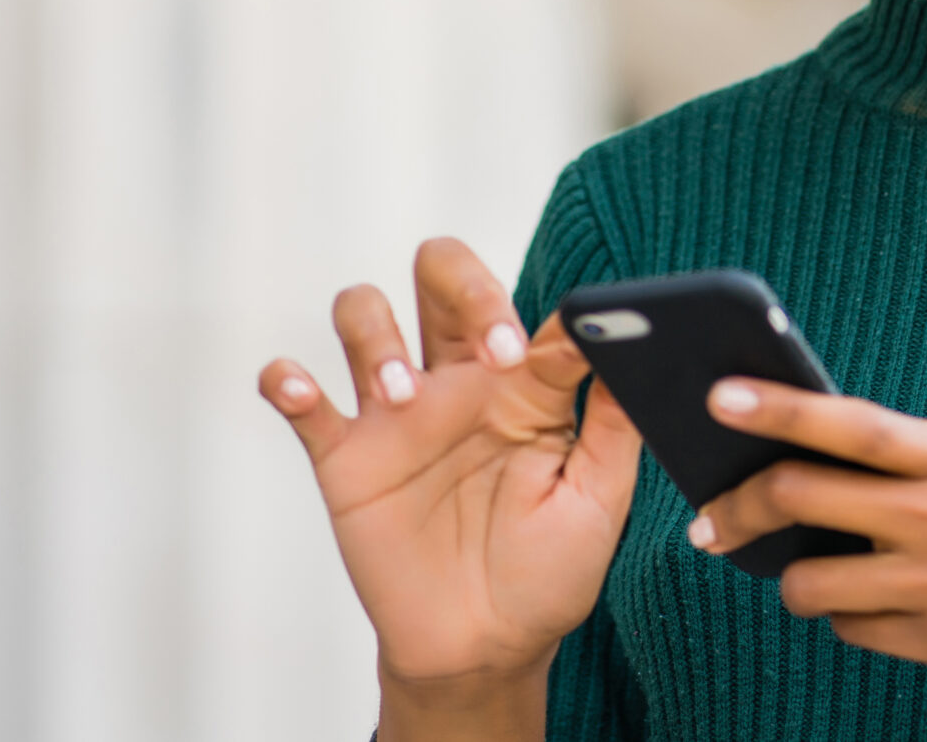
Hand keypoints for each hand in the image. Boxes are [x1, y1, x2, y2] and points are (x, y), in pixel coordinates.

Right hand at [258, 239, 641, 739]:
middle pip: (440, 277)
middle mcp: (458, 382)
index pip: (523, 312)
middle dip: (459, 282)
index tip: (534, 352)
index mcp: (522, 385)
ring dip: (375, 334)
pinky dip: (286, 381)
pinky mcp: (346, 459)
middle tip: (484, 349)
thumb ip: (616, 424)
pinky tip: (297, 387)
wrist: (483, 650)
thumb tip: (640, 347)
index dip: (532, 317)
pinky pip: (303, 403)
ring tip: (400, 394)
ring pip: (365, 315)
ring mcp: (397, 416)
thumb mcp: (597, 499)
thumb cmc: (548, 572)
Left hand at [688, 380, 926, 741]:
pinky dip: (848, 617)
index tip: (719, 397)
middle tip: (708, 519)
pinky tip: (878, 604)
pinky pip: (852, 631)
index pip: (851, 423)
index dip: (781, 408)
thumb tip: (805, 461)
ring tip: (812, 570)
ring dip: (793, 579)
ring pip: (809, 584)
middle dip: (736, 510)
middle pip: (802, 499)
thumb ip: (908, 460)